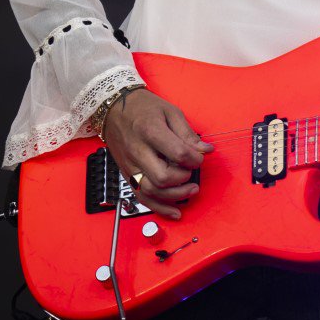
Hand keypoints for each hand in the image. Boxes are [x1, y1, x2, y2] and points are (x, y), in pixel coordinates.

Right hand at [100, 88, 213, 219]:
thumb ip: (187, 133)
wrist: (113, 109)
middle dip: (183, 178)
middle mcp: (137, 151)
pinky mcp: (126, 175)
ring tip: (191, 190)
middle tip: (192, 172)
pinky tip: (175, 211)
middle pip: (162, 177)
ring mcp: (130, 165)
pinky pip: (141, 197)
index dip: (194, 159)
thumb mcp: (170, 112)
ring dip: (175, 196)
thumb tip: (205, 150)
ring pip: (151, 191)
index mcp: (150, 130)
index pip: (176, 153)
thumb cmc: (143, 107)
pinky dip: (159, 208)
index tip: (199, 157)